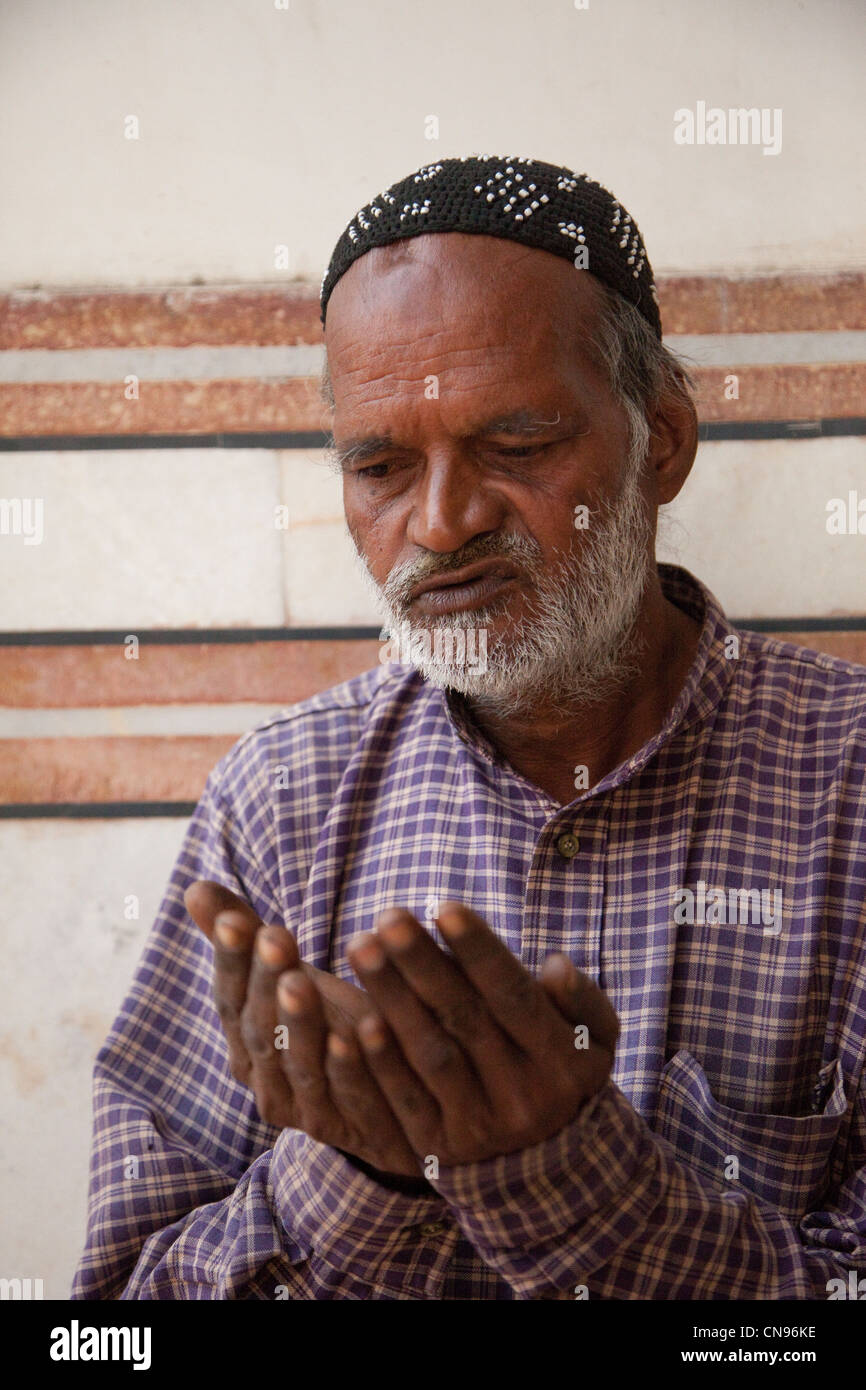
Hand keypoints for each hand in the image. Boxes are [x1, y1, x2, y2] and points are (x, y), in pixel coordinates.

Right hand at [184, 880, 419, 1173]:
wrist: (388, 1099)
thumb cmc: (329, 1022)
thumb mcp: (288, 977)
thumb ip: (244, 938)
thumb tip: (195, 887)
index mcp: (245, 1042)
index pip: (229, 997)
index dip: (230, 959)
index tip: (233, 918)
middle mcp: (266, 1080)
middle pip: (259, 1028)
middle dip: (264, 981)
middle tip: (273, 935)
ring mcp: (305, 1109)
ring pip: (298, 1064)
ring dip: (298, 1022)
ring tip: (301, 979)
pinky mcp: (351, 1127)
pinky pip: (349, 1096)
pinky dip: (351, 1065)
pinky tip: (361, 1028)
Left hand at [185, 881, 617, 1175]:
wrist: (544, 1164)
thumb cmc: (560, 1069)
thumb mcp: (593, 1037)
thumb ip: (581, 999)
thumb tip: (556, 967)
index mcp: (563, 1061)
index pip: (514, 996)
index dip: (479, 951)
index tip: (445, 905)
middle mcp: (523, 1095)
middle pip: (465, 1019)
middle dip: (423, 964)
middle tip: (388, 916)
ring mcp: (479, 1126)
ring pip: (431, 1055)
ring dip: (392, 999)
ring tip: (362, 947)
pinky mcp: (437, 1148)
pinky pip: (404, 1101)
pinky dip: (378, 1063)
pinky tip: (354, 1022)